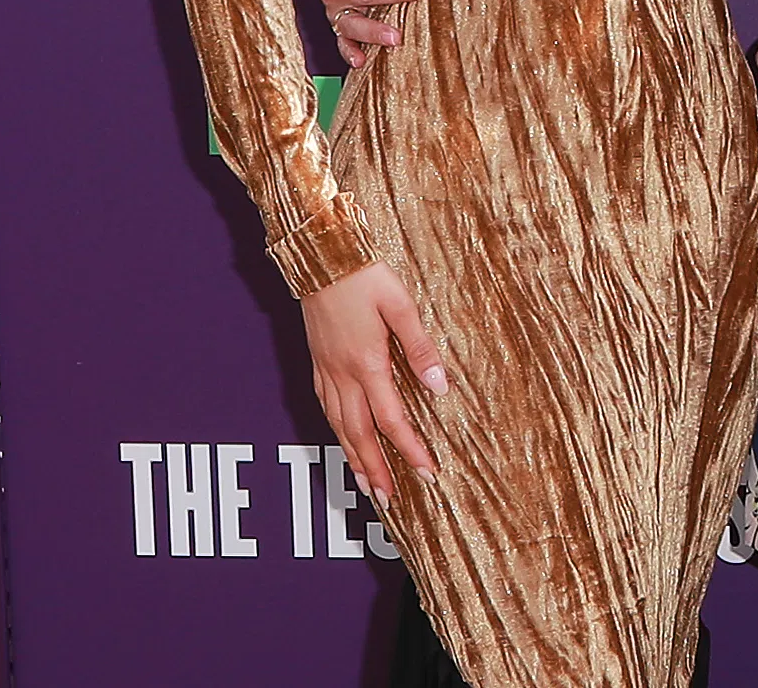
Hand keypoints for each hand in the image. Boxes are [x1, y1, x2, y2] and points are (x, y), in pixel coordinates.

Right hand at [301, 261, 448, 502]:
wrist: (320, 256)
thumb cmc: (364, 276)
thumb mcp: (401, 305)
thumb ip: (420, 348)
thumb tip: (440, 387)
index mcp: (367, 363)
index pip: (392, 420)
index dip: (409, 449)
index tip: (426, 473)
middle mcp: (343, 374)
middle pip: (360, 434)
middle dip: (376, 470)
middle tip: (389, 501)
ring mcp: (326, 370)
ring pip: (339, 426)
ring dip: (353, 458)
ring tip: (366, 485)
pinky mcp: (317, 362)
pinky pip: (326, 408)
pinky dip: (336, 432)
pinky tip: (344, 439)